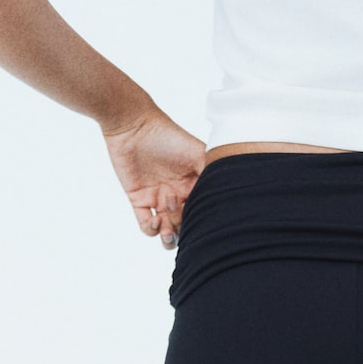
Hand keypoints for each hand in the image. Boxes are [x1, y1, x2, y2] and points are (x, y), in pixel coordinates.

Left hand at [100, 106, 205, 247]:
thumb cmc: (168, 136)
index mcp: (195, 186)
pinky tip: (155, 220)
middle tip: (176, 208)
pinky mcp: (139, 200)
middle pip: (186, 225)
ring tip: (167, 230)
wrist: (134, 126)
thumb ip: (213, 174)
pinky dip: (151, 230)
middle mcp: (179, 195)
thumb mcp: (198, 153)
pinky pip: (146, 226)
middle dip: (184, 227)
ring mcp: (158, 199)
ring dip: (169, 237)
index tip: (200, 215)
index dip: (202, 219)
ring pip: (167, 231)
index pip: (203, 211)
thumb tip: (228, 197)